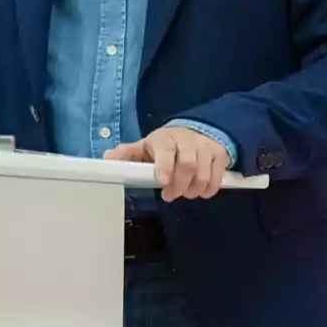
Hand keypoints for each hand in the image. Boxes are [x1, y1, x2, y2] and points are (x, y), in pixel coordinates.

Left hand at [103, 127, 230, 201]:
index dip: (165, 166)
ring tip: (185, 193)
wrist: (198, 130)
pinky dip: (210, 189)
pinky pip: (218, 176)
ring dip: (194, 189)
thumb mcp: (146, 146)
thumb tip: (107, 159)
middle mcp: (187, 140)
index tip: (162, 181)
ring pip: (203, 173)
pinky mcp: (219, 155)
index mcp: (165, 138)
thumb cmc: (166, 144)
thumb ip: (128, 154)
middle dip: (179, 185)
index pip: (166, 150)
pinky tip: (201, 191)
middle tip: (170, 195)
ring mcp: (205, 147)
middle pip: (187, 164)